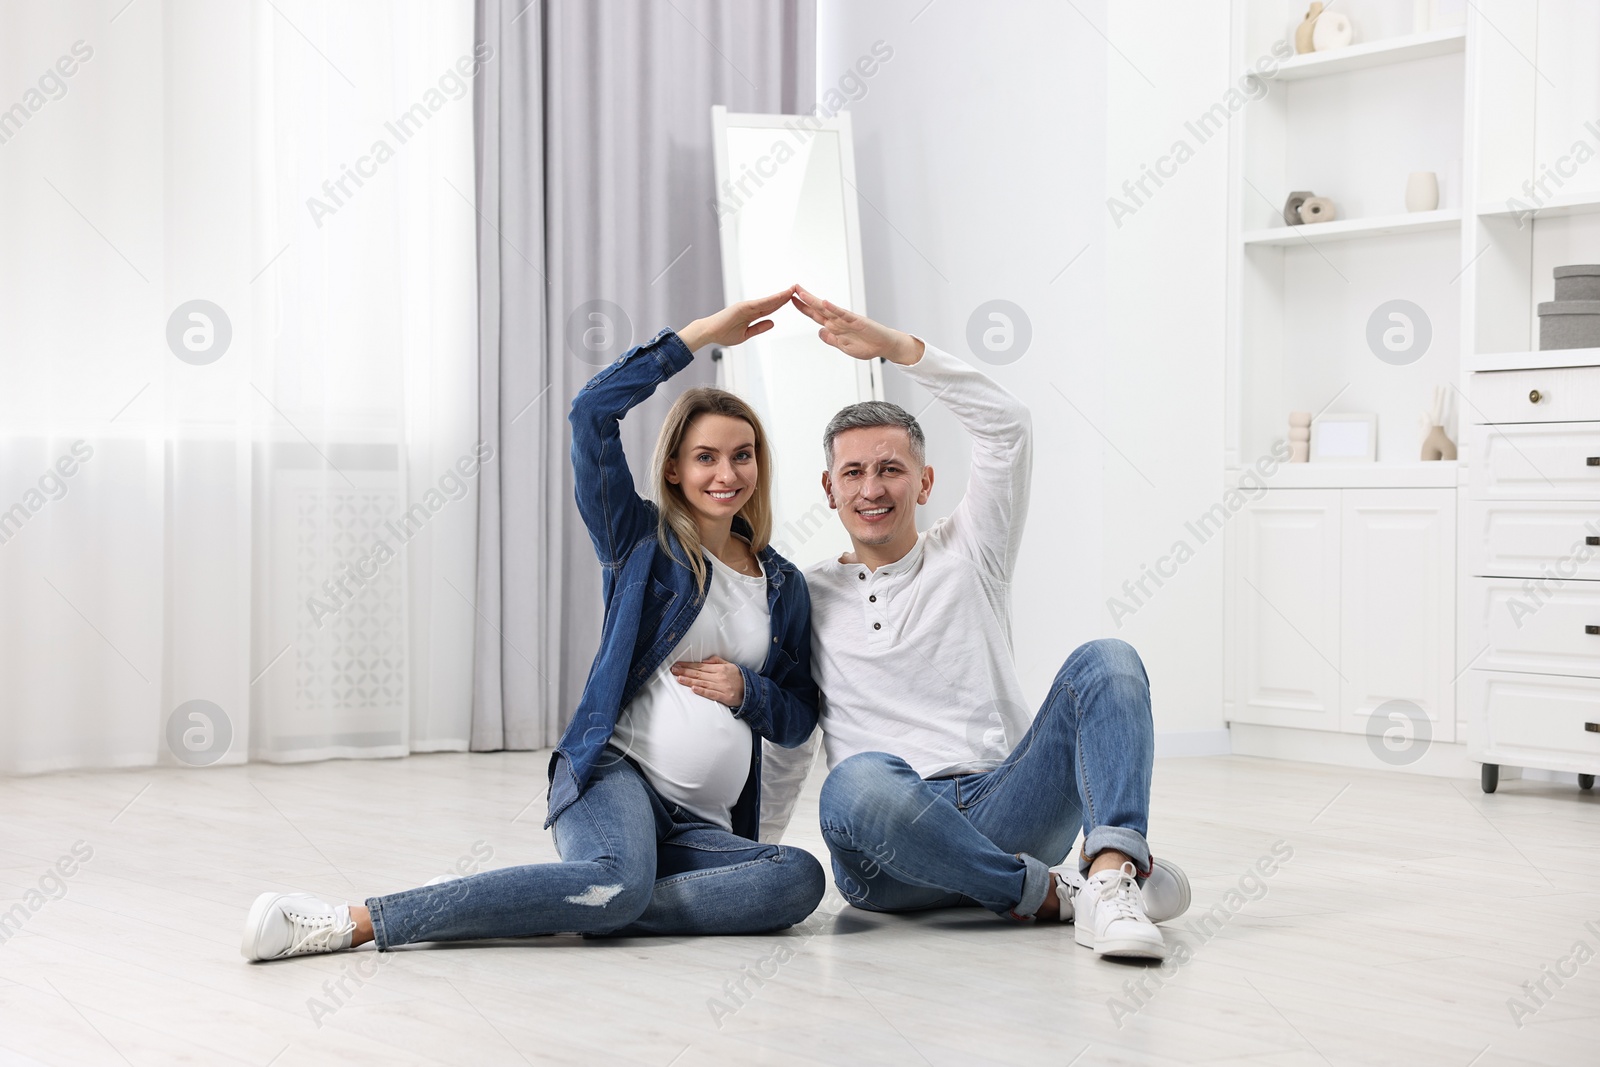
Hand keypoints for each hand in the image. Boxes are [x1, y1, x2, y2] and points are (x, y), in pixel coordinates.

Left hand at [670, 656, 744, 708]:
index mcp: (720, 668)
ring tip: (679, 678)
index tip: (678, 664)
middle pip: (699, 674)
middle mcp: (719, 677)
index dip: (688, 665)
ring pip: (702, 683)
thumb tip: (704, 660)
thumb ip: (717, 661)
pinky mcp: (724, 697)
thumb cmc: (738, 677)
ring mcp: (721, 687)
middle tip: (673, 670)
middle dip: (684, 672)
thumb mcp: (729, 665)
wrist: (751, 691)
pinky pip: (711, 694)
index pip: (700, 666)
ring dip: (689, 681)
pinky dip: (702, 691)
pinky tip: (693, 689)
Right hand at [677, 286, 796, 352]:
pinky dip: (770, 300)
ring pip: (768, 301)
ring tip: (792, 290)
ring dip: (780, 296)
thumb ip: (759, 328)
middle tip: (797, 289)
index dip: (781, 303)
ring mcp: (746, 307)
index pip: (770, 308)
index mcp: (751, 315)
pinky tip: (780, 297)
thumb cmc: (723, 334)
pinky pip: (760, 304)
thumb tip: (773, 323)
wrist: (709, 333)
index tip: (793, 299)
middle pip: (771, 302)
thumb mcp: (746, 334)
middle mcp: (750, 308)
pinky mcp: (742, 307)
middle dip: (784, 296)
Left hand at [789, 284, 922, 364]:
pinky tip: (824, 302)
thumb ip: (832, 340)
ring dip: (814, 300)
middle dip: (805, 298)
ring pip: (827, 308)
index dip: (803, 308)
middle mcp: (838, 320)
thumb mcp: (844, 347)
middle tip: (793, 288)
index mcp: (834, 327)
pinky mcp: (856, 320)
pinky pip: (843, 314)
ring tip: (802, 292)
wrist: (884, 346)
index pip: (815, 315)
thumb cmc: (867, 346)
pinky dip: (833, 308)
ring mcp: (846, 319)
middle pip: (818, 308)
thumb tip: (820, 332)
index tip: (791, 300)